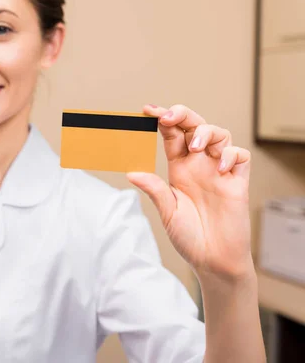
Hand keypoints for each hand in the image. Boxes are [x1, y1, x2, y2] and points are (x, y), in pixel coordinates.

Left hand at [127, 104, 252, 280]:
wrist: (213, 260)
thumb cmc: (189, 237)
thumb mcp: (167, 211)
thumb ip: (154, 189)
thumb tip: (131, 172)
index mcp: (179, 168)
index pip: (171, 135)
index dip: (161, 120)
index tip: (146, 111)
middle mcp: (199, 165)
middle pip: (195, 127)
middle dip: (182, 115)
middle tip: (168, 116)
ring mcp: (219, 171)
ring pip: (219, 135)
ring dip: (205, 133)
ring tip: (193, 147)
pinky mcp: (237, 182)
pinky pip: (240, 156)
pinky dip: (231, 154)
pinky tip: (219, 166)